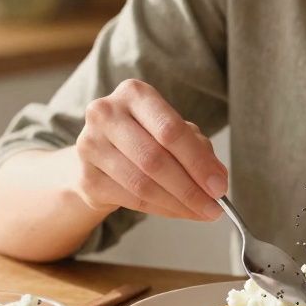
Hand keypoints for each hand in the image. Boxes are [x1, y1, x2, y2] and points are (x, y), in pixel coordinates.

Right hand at [72, 79, 227, 220]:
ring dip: (178, 204)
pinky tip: (178, 212)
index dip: (198, 161)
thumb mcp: (172, 132)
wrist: (100, 156)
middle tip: (213, 206)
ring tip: (200, 212)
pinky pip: (131, 200)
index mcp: (134, 93)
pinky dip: (161, 210)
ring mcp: (90, 145)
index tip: (219, 186)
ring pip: (143, 184)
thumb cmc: (143, 138)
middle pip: (155, 159)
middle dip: (190, 188)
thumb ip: (198, 149)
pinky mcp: (86, 177)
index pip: (170, 130)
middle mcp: (106, 114)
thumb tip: (217, 180)